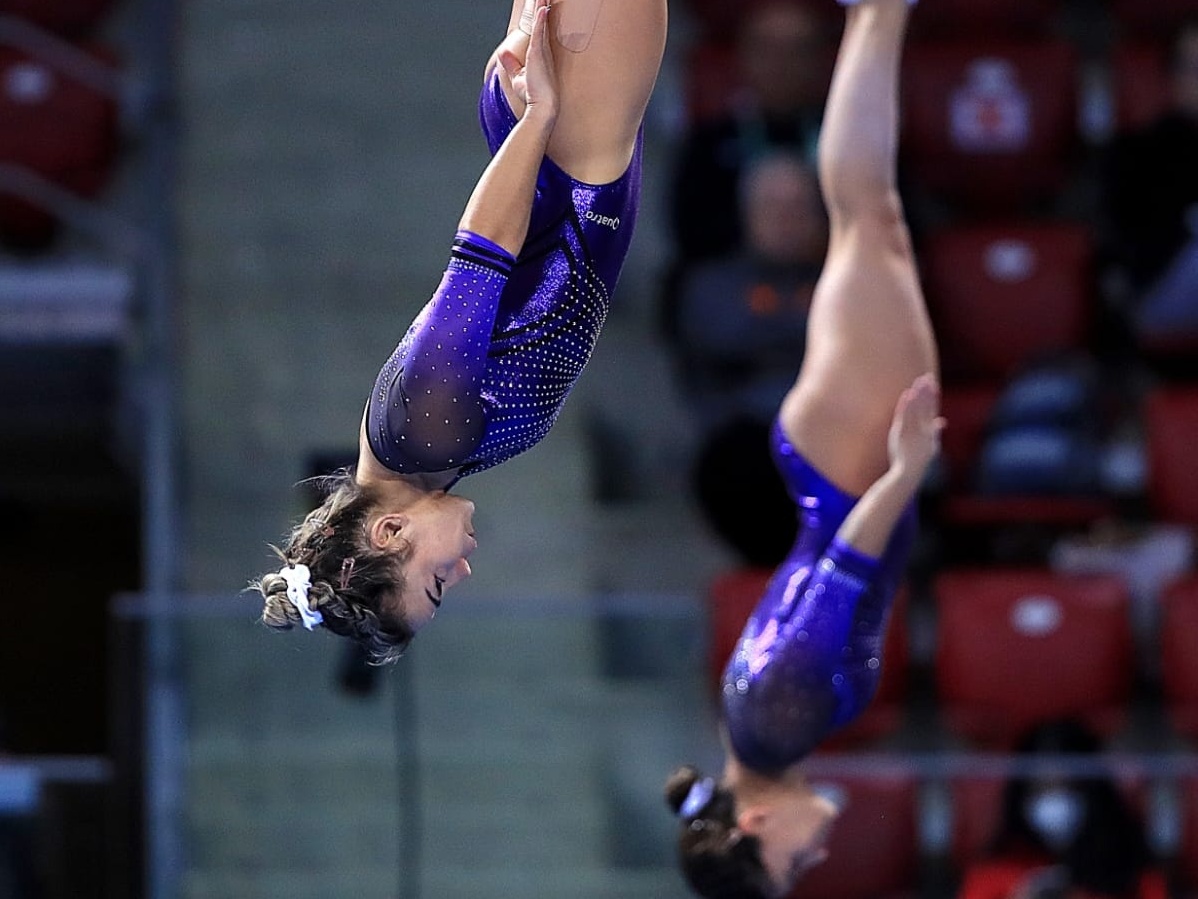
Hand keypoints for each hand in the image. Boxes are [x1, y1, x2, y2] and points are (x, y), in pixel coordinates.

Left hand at [499, 0, 558, 122]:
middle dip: (542, 7)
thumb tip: (503, 54)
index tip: (541, 4)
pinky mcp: (538, 54)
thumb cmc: (532, 96)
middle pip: (542, 23)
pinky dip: (540, 19)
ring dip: (541, 7)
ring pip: (541, 23)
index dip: (540, 16)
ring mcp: (541, 51)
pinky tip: (542, 8)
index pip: (539, 30)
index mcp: (539, 55)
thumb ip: (511, 64)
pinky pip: (540, 32)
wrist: (541, 109)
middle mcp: (542, 50)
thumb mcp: (517, 78)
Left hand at [886, 373, 944, 480]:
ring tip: (919, 381)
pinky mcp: (902, 433)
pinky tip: (908, 394)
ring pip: (916, 409)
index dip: (933, 396)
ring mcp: (913, 431)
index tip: (933, 384)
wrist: (908, 472)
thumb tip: (942, 421)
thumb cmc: (918, 460)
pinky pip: (905, 416)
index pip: (932, 409)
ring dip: (918, 394)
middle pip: (926, 406)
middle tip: (927, 377)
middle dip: (927, 391)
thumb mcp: (931, 445)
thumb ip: (935, 431)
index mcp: (930, 431)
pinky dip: (907, 405)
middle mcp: (924, 429)